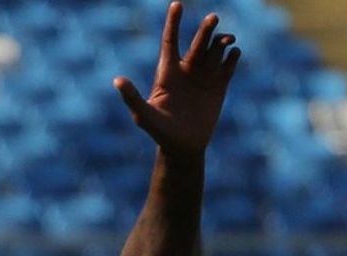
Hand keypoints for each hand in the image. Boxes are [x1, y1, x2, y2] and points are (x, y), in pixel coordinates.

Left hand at [115, 2, 240, 158]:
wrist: (183, 147)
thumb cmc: (159, 133)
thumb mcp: (144, 115)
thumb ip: (131, 97)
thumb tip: (117, 80)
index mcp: (167, 73)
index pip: (170, 41)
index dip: (173, 23)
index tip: (176, 3)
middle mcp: (186, 71)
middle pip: (198, 43)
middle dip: (205, 29)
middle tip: (213, 18)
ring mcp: (203, 77)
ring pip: (215, 51)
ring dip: (221, 41)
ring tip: (227, 40)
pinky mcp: (219, 86)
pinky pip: (228, 65)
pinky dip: (232, 57)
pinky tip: (233, 54)